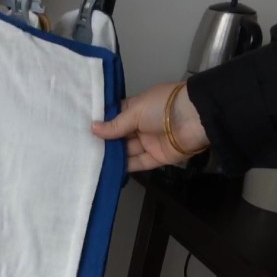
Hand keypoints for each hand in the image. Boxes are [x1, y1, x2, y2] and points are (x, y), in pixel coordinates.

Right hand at [91, 83, 209, 171]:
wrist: (195, 118)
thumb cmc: (163, 106)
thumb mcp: (136, 111)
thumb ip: (115, 125)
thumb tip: (93, 129)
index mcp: (137, 108)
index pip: (115, 116)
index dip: (101, 123)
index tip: (81, 130)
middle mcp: (141, 125)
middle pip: (119, 136)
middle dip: (104, 142)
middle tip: (81, 149)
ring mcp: (149, 142)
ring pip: (127, 151)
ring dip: (112, 155)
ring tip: (89, 161)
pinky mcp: (157, 158)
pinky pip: (138, 163)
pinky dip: (125, 167)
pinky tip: (107, 169)